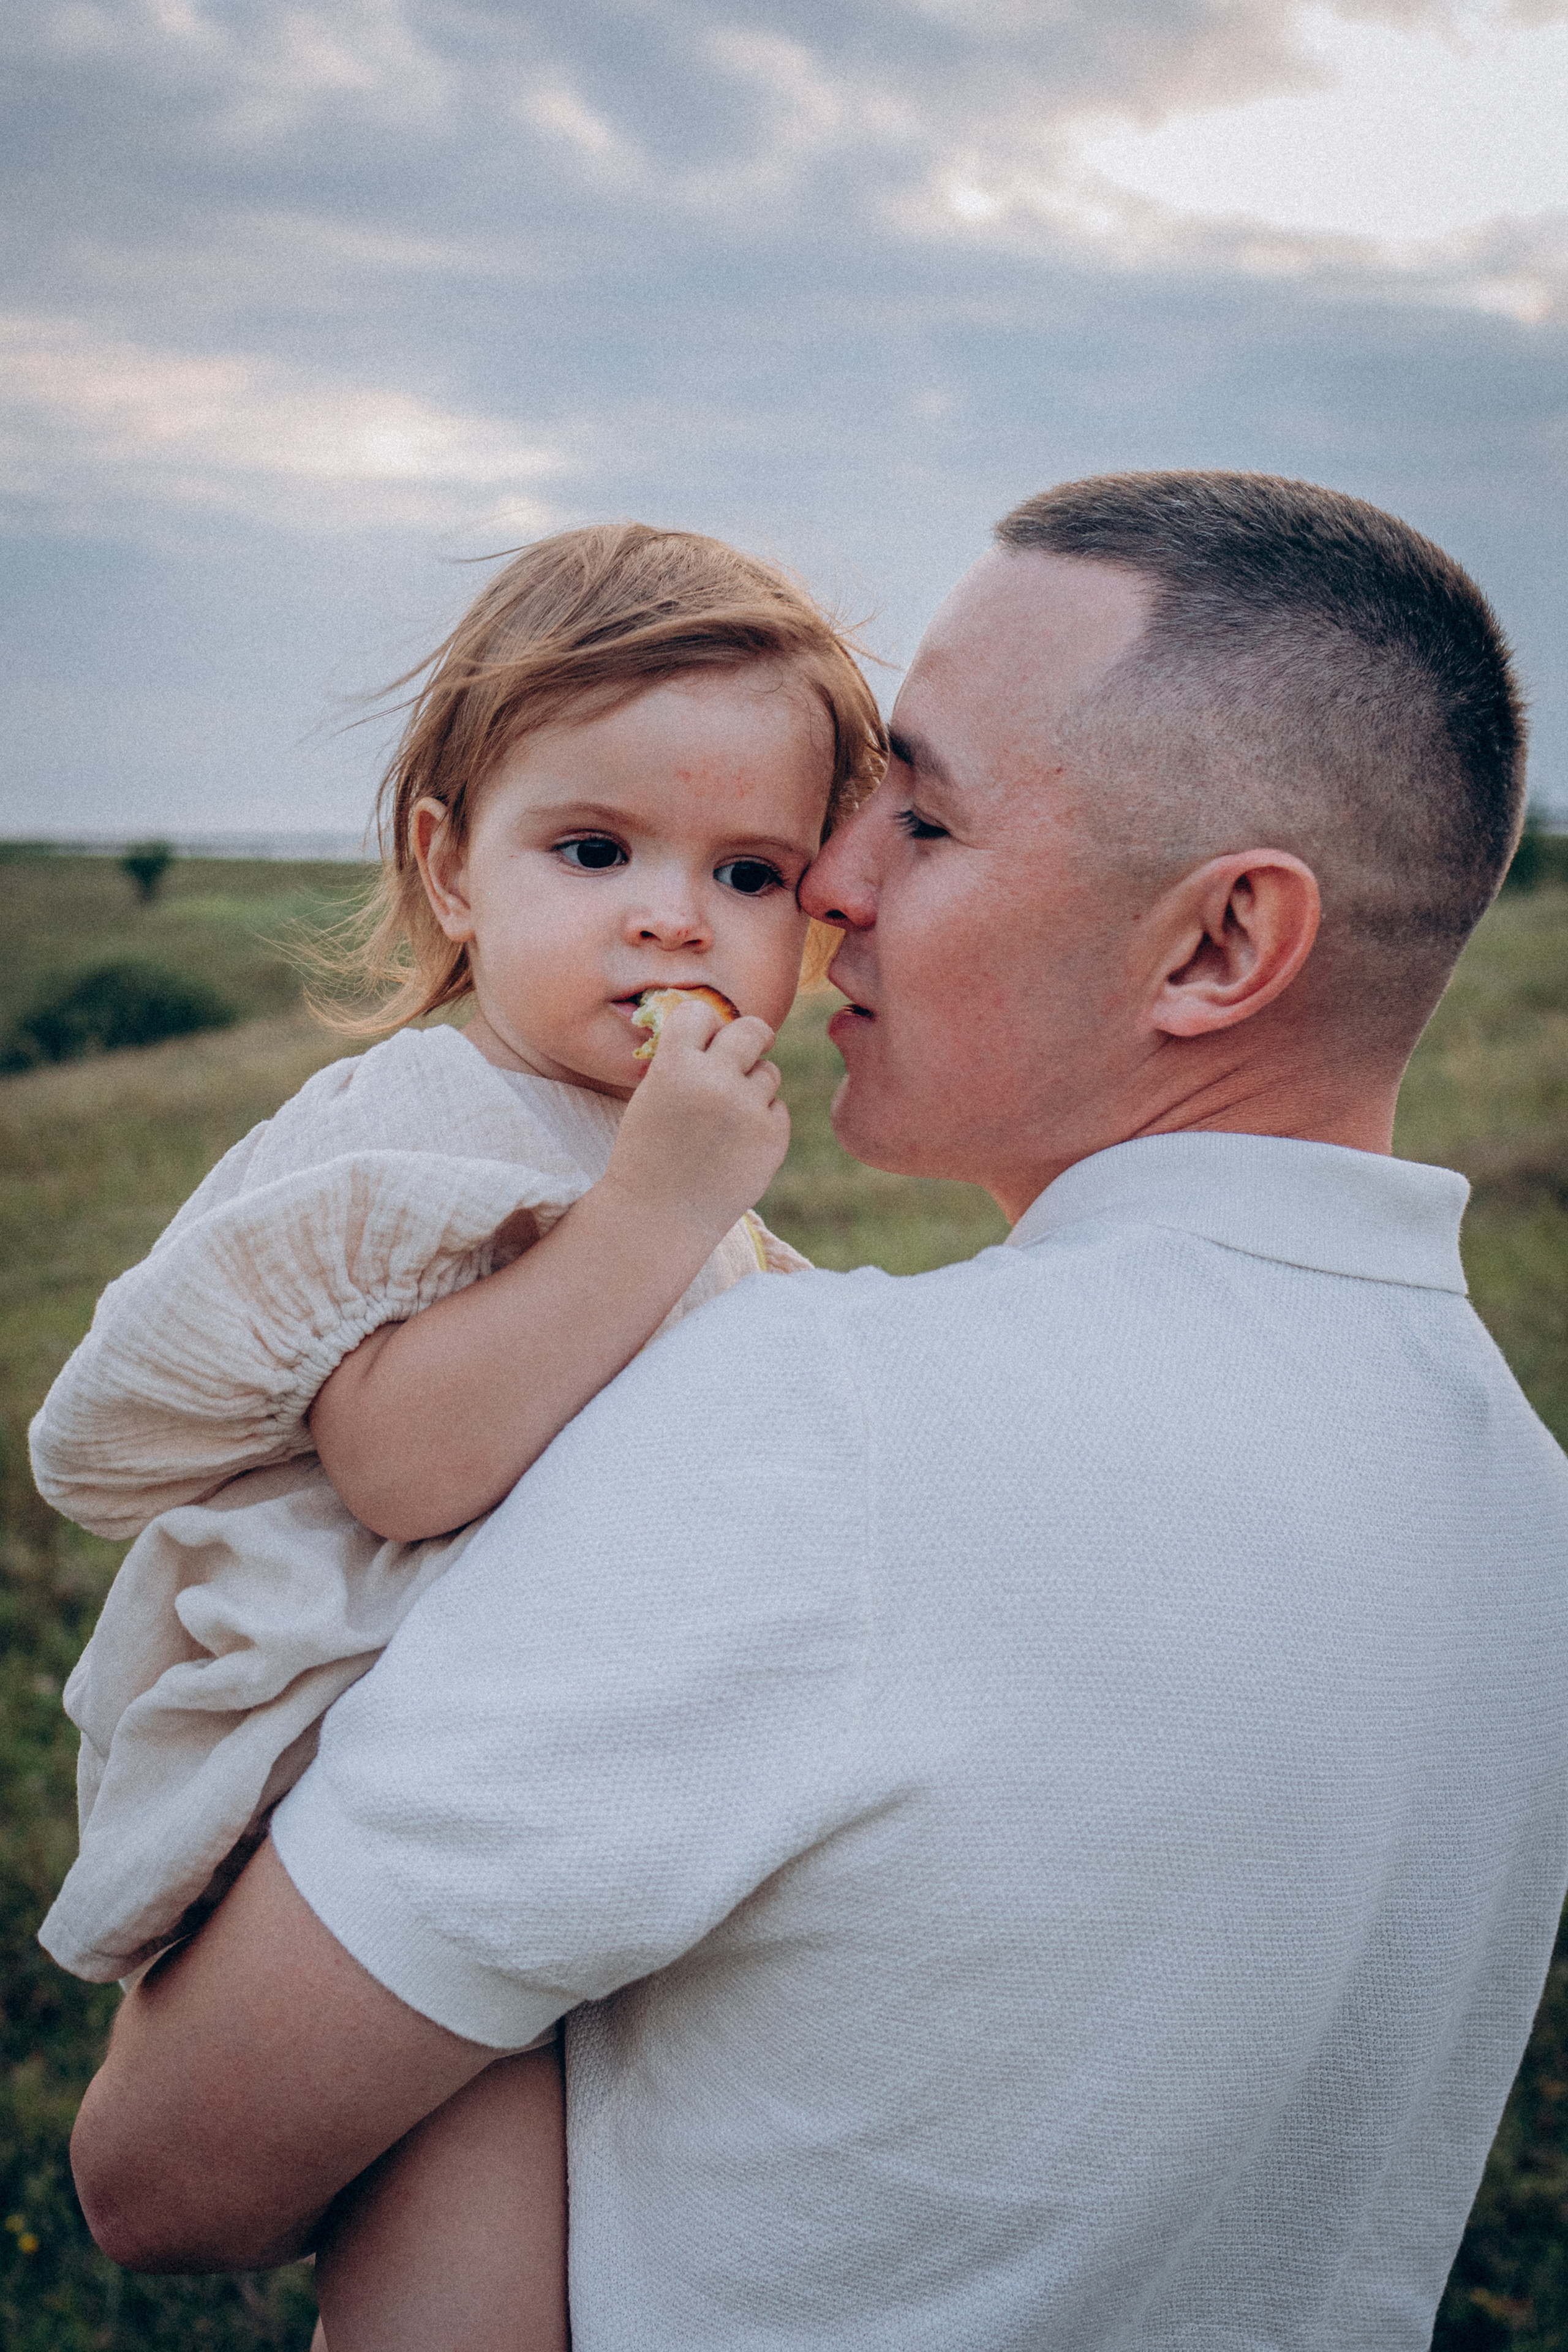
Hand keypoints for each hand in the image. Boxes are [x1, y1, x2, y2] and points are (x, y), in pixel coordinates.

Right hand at [602, 996, 788, 1247]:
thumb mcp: (652, 1096)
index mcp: (674, 1066)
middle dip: (750, 1036)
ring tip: (724, 1119)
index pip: (700, 1013)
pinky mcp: (772, 1137)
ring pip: (768, 1071)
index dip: (703, 1025)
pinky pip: (777, 1108)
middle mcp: (714, 1081)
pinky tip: (735, 1145)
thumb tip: (723, 1031)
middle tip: (750, 1047)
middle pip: (751, 1029)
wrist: (657, 1216)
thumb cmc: (648, 1154)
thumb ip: (685, 1062)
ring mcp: (748, 1109)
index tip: (704, 1036)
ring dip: (752, 1086)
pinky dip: (761, 1120)